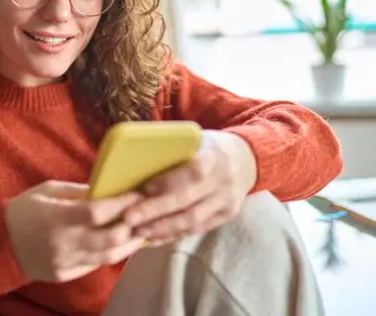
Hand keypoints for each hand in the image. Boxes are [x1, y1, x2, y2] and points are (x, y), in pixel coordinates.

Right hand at [4, 180, 146, 282]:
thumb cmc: (23, 210)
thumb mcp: (48, 191)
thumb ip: (78, 191)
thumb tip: (108, 189)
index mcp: (56, 217)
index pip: (98, 212)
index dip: (122, 203)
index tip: (137, 194)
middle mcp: (63, 242)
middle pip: (111, 239)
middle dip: (132, 226)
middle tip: (144, 214)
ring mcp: (65, 262)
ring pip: (109, 257)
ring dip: (129, 243)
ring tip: (139, 230)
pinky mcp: (65, 274)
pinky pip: (96, 265)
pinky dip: (111, 253)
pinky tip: (119, 243)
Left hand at [124, 130, 257, 246]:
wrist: (247, 159)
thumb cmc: (209, 146)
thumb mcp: (196, 138)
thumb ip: (174, 150)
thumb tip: (135, 162)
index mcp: (215, 156)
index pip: (193, 172)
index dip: (168, 182)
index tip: (144, 188)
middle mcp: (224, 181)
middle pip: (188, 202)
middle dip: (155, 212)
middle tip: (129, 218)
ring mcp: (227, 202)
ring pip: (192, 221)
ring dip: (162, 229)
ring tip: (137, 231)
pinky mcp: (225, 216)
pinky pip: (197, 229)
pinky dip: (173, 235)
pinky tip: (153, 237)